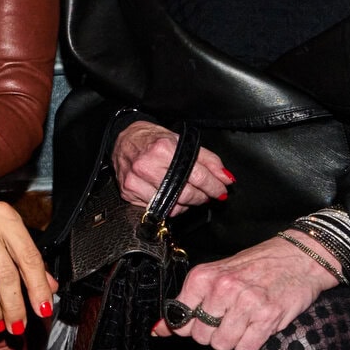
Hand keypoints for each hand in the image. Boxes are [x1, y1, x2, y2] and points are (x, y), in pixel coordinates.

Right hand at [113, 121, 232, 212]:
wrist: (124, 139)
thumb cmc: (154, 139)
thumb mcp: (182, 142)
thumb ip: (208, 160)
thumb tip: (226, 178)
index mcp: (163, 149)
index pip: (197, 176)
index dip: (214, 186)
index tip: (221, 191)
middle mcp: (147, 166)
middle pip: (186, 194)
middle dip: (202, 197)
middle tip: (207, 194)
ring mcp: (136, 181)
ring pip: (172, 206)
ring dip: (187, 204)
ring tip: (188, 193)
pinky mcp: (128, 193)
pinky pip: (157, 210)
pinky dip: (169, 207)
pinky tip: (171, 197)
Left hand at [154, 233, 337, 349]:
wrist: (299, 256)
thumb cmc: (257, 266)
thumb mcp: (217, 275)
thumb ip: (188, 303)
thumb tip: (158, 330)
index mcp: (204, 277)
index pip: (180, 319)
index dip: (191, 325)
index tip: (205, 318)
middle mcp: (222, 288)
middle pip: (201, 337)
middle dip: (214, 333)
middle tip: (231, 317)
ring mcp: (246, 302)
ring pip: (222, 345)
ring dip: (233, 340)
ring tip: (246, 321)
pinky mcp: (268, 316)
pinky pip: (245, 349)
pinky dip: (251, 344)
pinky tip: (258, 326)